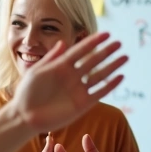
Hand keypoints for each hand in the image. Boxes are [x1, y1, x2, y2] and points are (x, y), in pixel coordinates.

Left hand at [8, 32, 126, 133]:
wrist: (25, 117)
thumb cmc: (27, 93)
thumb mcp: (36, 71)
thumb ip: (51, 58)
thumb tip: (63, 42)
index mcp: (61, 66)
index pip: (80, 51)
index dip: (93, 42)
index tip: (106, 34)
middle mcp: (72, 76)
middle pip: (93, 61)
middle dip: (106, 52)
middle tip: (119, 43)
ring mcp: (78, 90)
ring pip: (99, 76)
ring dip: (112, 66)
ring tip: (125, 57)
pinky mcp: (82, 105)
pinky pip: (99, 93)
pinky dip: (110, 86)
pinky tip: (120, 77)